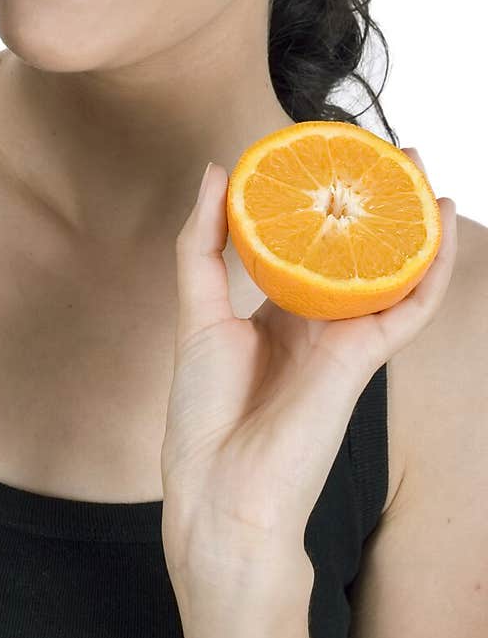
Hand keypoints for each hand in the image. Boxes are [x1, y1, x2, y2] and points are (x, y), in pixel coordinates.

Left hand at [160, 150, 457, 573]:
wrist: (221, 486)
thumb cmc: (203, 409)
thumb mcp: (196, 309)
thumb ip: (204, 241)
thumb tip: (215, 170)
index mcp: (280, 313)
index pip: (310, 249)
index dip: (322, 207)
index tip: (326, 158)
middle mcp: (320, 322)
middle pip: (358, 252)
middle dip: (374, 203)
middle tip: (387, 151)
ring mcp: (346, 339)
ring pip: (393, 271)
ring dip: (411, 222)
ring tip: (419, 171)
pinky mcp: (364, 358)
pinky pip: (408, 305)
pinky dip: (431, 267)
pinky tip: (441, 225)